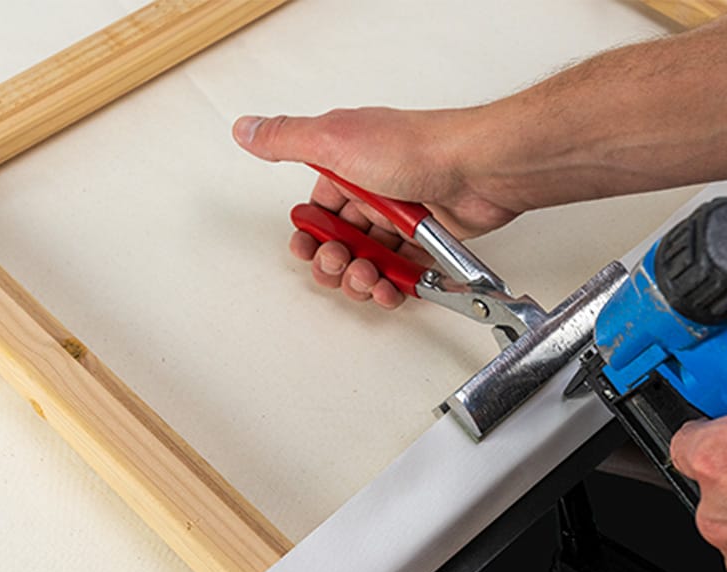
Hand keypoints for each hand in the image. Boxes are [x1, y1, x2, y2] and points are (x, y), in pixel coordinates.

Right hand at [232, 107, 524, 308]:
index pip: (317, 206)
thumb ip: (287, 138)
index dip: (308, 232)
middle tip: (339, 263)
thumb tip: (248, 129)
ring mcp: (401, 215)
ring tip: (367, 276)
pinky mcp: (428, 239)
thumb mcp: (335, 139)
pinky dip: (391, 284)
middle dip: (332, 261)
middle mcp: (374, 188)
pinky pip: (401, 270)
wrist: (477, 167)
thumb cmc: (416, 148)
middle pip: (340, 238)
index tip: (307, 246)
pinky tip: (389, 286)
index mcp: (347, 163)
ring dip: (360, 277)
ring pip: (368, 258)